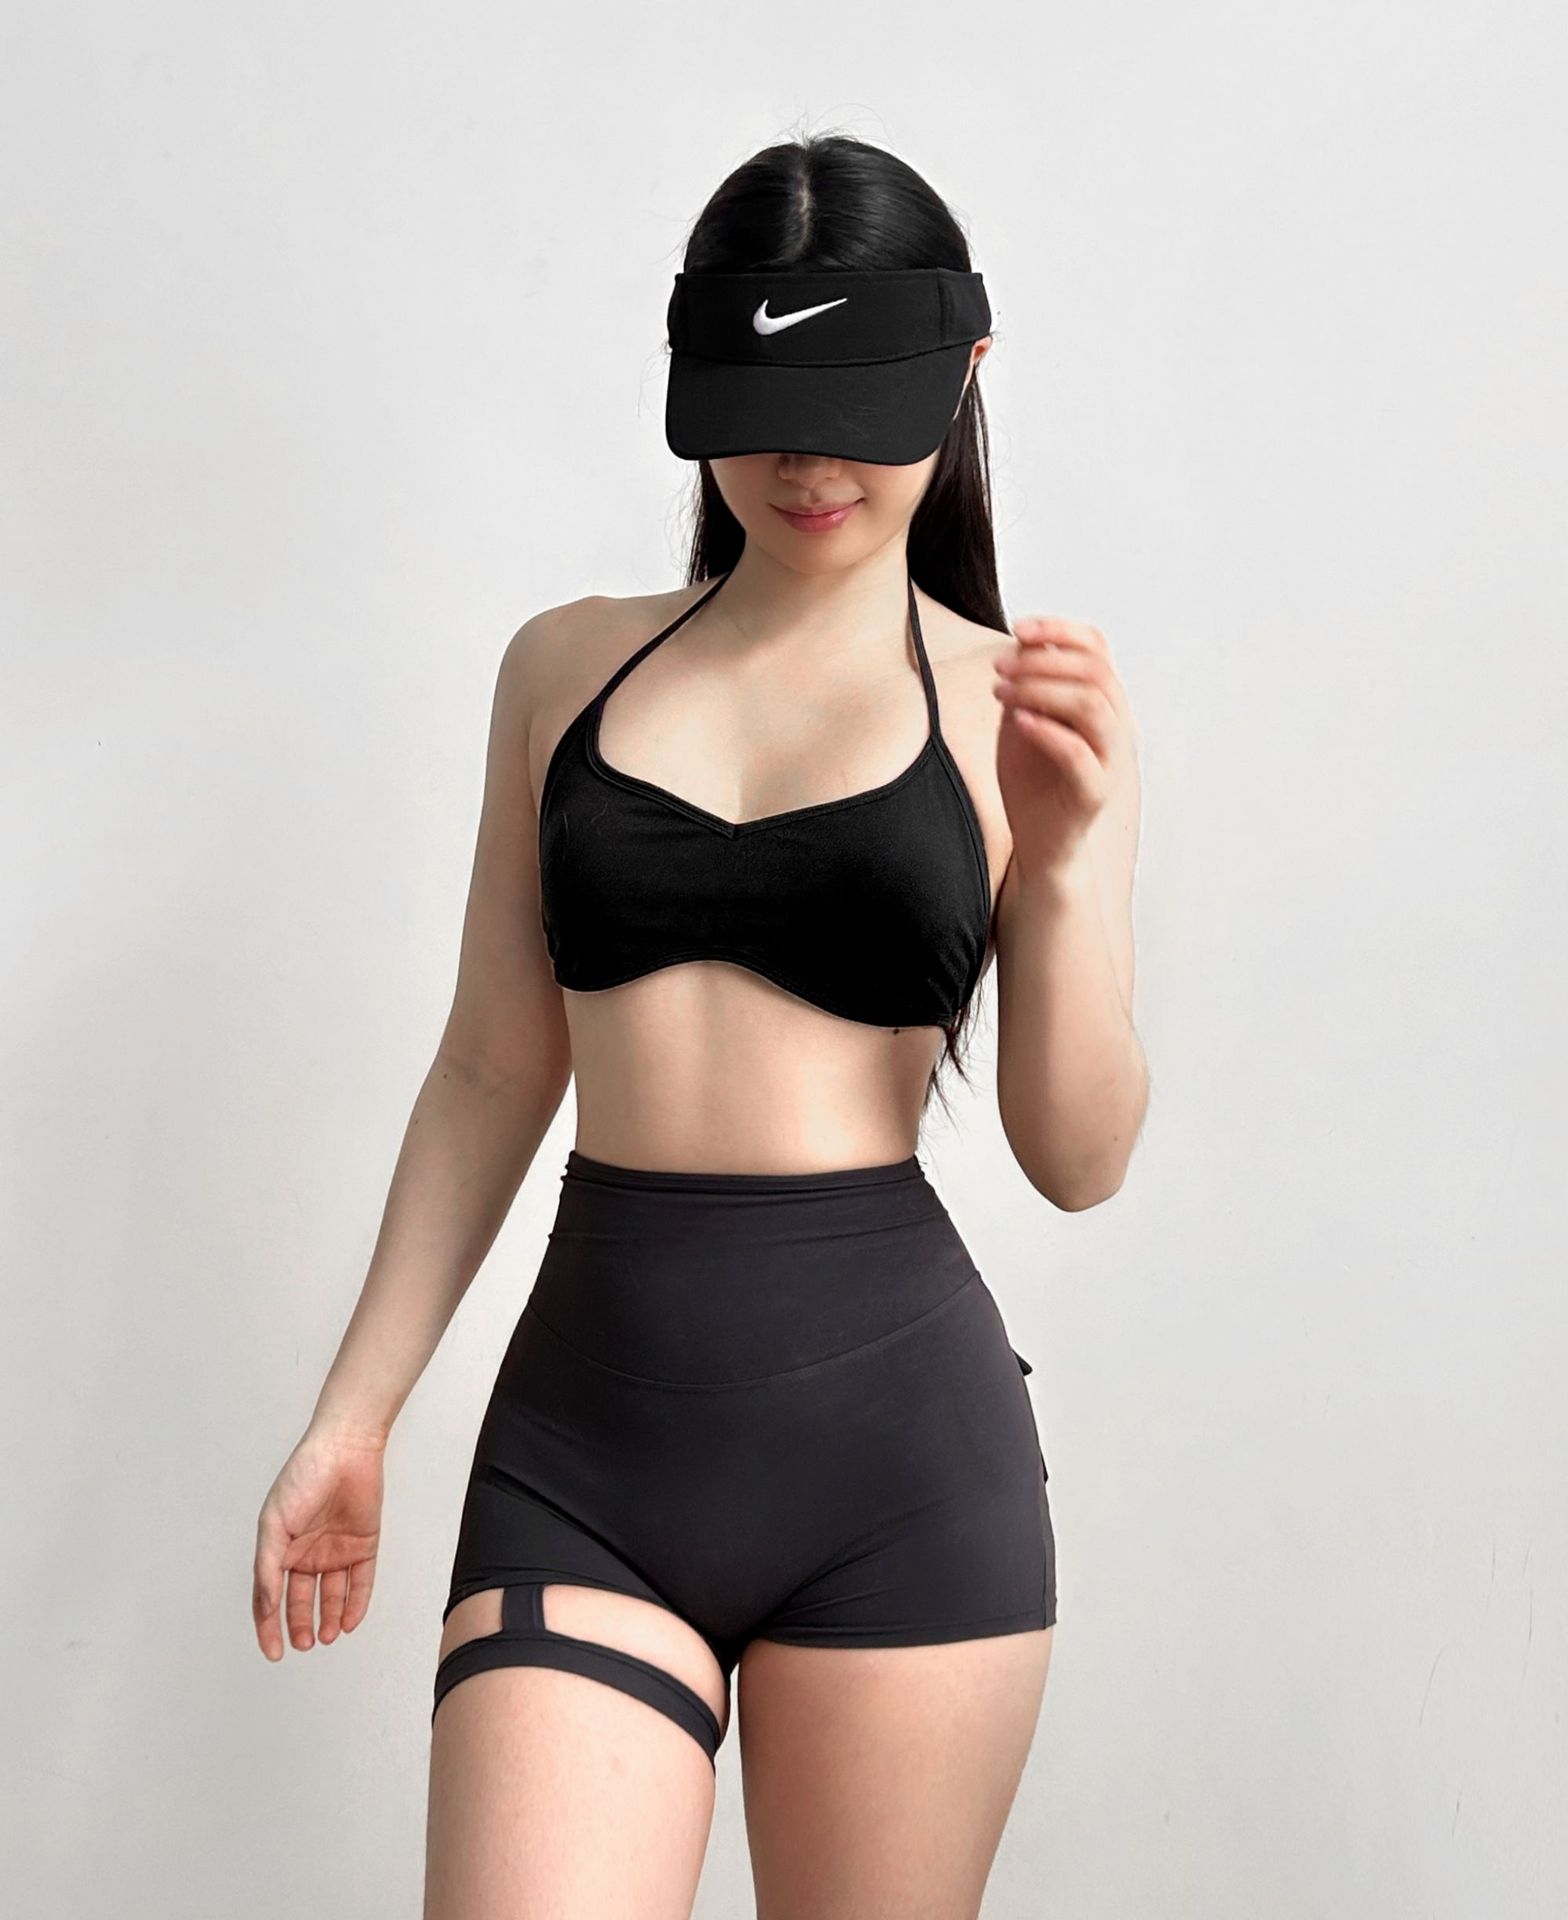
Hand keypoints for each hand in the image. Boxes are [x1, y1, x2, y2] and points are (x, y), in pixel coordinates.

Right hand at [252, 1424, 385, 1661]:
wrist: (345, 1449)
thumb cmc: (303, 1476)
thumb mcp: (274, 1524)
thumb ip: (268, 1567)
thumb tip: (266, 1604)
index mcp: (280, 1548)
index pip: (270, 1595)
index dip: (268, 1625)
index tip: (273, 1651)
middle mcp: (308, 1552)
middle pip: (302, 1600)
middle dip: (300, 1625)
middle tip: (302, 1644)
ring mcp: (336, 1550)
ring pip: (332, 1595)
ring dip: (328, 1618)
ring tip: (325, 1636)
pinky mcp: (364, 1545)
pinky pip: (361, 1581)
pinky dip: (355, 1603)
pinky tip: (348, 1621)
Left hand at [991, 615, 1135, 876]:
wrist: (1040, 843)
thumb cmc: (1033, 782)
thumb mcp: (1023, 721)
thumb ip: (1026, 685)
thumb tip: (1021, 642)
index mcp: (1101, 702)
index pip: (1097, 648)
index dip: (1060, 629)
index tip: (1018, 627)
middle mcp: (1114, 725)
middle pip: (1095, 671)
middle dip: (1042, 660)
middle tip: (999, 668)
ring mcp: (1109, 759)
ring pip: (1093, 705)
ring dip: (1041, 689)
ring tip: (1001, 692)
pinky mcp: (1094, 792)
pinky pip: (1080, 754)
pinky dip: (1048, 731)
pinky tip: (1016, 722)